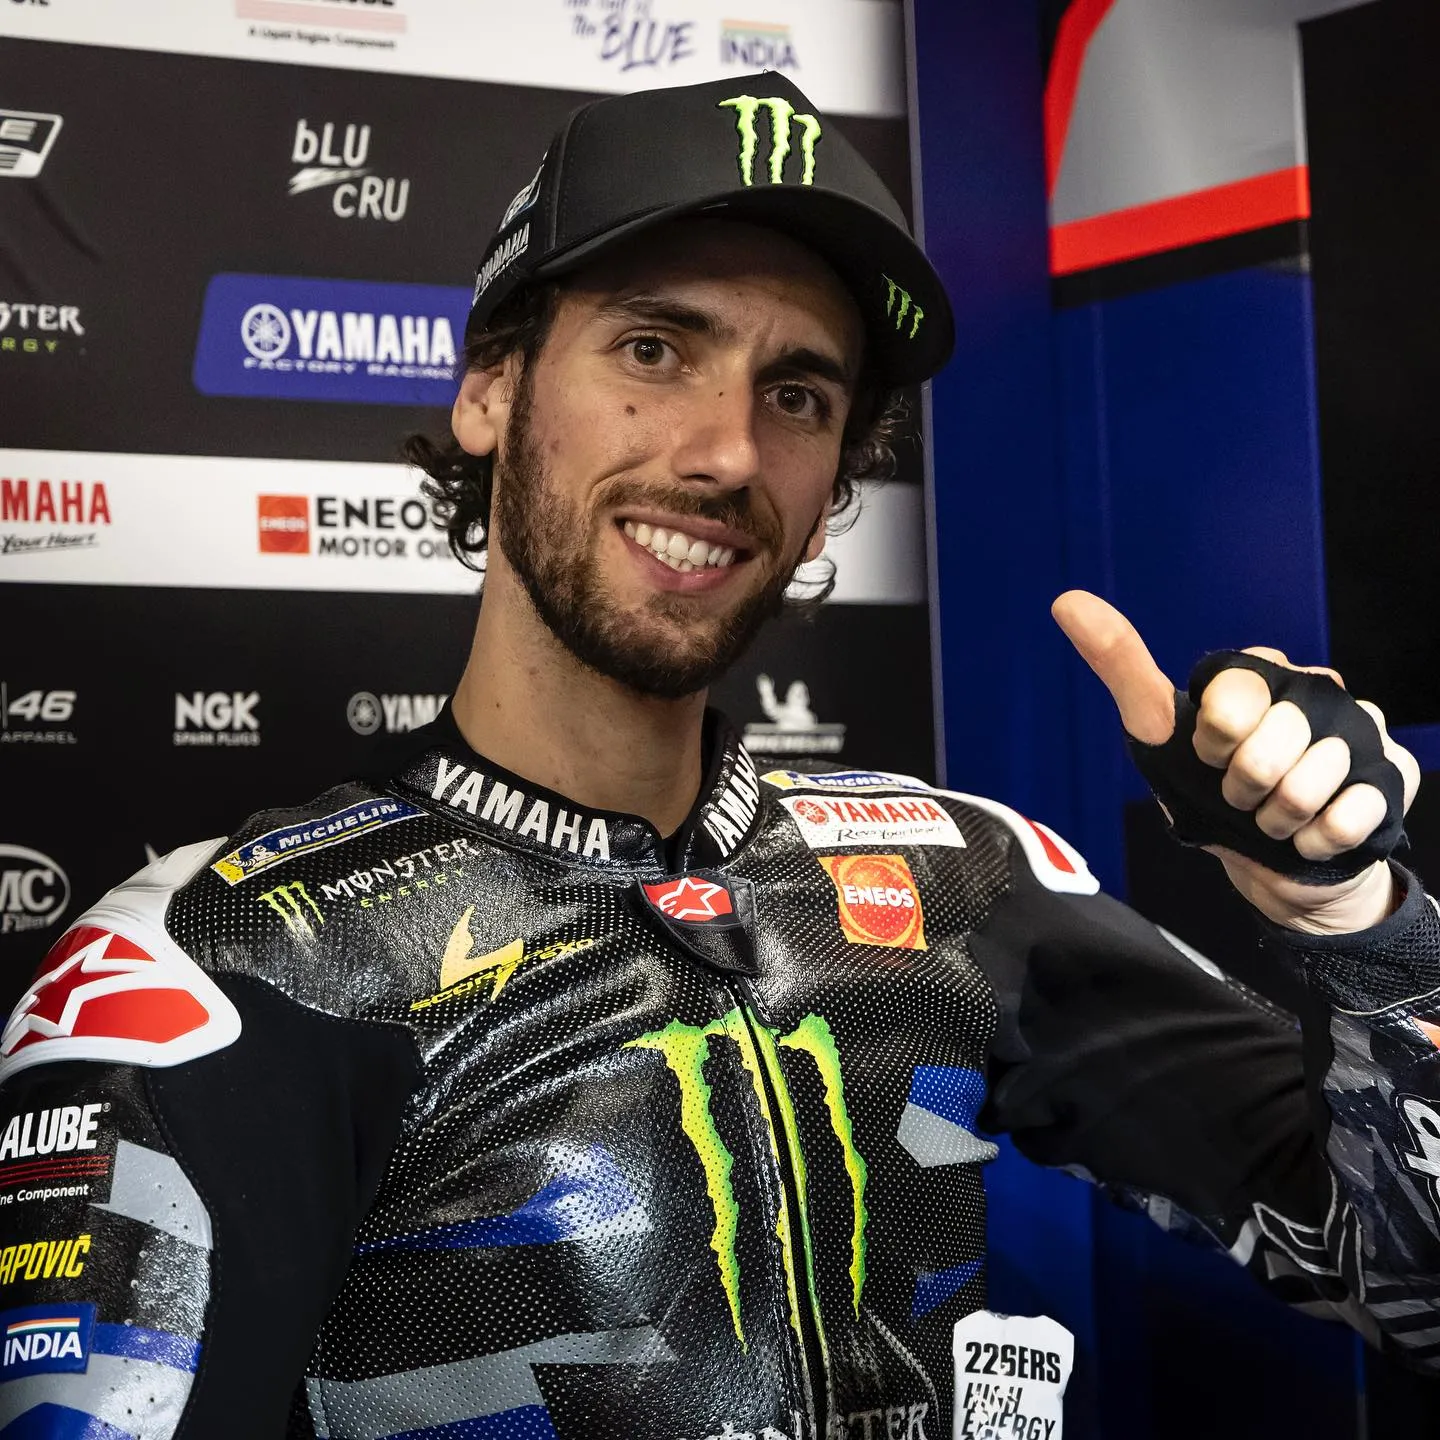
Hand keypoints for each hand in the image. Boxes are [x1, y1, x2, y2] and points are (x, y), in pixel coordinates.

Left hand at [1052, 590, 1420, 934]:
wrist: (1272, 864)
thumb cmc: (1209, 794)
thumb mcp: (1159, 735)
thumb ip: (1121, 666)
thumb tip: (1065, 600)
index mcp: (1259, 673)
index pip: (1233, 700)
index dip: (1215, 744)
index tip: (1208, 757)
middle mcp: (1316, 691)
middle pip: (1270, 750)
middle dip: (1245, 789)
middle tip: (1242, 795)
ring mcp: (1361, 730)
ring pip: (1310, 784)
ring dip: (1279, 818)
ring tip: (1276, 815)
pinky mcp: (1393, 774)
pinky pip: (1350, 814)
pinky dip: (1318, 838)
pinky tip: (1313, 834)